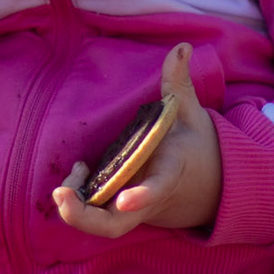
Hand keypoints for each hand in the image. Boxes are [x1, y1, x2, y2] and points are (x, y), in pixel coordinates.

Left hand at [52, 42, 222, 236]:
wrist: (210, 187)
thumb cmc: (197, 145)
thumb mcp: (190, 112)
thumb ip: (178, 82)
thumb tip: (181, 46)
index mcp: (170, 171)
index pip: (158, 187)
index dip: (143, 195)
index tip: (124, 199)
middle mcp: (150, 199)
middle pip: (117, 224)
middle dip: (86, 219)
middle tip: (62, 196)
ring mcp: (135, 210)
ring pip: (104, 226)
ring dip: (77, 212)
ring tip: (62, 187)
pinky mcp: (124, 212)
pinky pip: (99, 216)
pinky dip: (81, 204)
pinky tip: (74, 177)